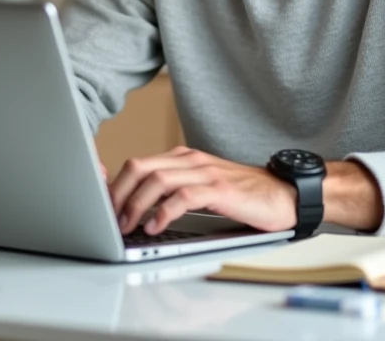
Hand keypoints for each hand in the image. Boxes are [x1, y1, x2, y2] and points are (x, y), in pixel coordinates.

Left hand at [109, 146, 296, 235]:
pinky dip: (164, 212)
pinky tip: (155, 226)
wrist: (284, 193)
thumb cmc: (243, 195)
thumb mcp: (202, 187)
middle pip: (139, 167)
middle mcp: (190, 160)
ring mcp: (205, 173)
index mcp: (182, 158)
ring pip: (157, 180)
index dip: (114, 183)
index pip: (137, 164)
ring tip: (126, 225)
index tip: (100, 204)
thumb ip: (174, 190)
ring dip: (136, 204)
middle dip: (117, 194)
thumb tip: (138, 208)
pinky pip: (183, 197)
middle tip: (108, 218)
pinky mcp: (220, 189)